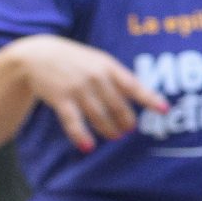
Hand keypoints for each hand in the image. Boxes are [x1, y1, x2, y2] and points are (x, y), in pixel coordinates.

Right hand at [14, 36, 167, 151]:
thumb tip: (141, 96)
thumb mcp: (99, 61)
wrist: (37, 55)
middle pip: (118, 106)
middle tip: (129, 130)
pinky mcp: (60, 98)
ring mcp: (78, 88)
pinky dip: (81, 135)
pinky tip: (88, 146)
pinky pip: (73, 121)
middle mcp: (95, 77)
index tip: (164, 110)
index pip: (133, 85)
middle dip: (126, 121)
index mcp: (108, 67)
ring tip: (115, 136)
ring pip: (99, 116)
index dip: (149, 98)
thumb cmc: (76, 60)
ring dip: (109, 130)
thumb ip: (118, 77)